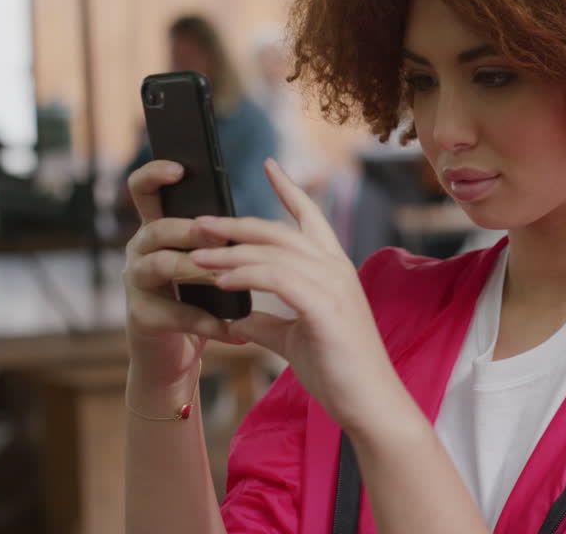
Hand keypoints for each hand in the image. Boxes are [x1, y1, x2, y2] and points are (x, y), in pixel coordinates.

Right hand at [122, 161, 238, 387]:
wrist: (177, 352)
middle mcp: (141, 250)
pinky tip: (236, 331)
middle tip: (218, 235)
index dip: (155, 174)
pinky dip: (209, 323)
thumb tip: (256, 215)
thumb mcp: (210, 260)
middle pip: (157, 228)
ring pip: (160, 265)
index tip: (180, 168)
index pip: (144, 191)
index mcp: (159, 229)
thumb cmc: (201, 298)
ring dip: (197, 270)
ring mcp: (136, 284)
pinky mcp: (142, 318)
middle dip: (189, 229)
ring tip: (226, 278)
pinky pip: (175, 314)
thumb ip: (220, 237)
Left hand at [190, 160, 401, 435]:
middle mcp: (335, 269)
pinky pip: (278, 278)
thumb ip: (267, 322)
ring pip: (275, 252)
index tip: (269, 165)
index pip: (310, 217)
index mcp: (333, 270)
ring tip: (197, 255)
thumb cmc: (338, 370)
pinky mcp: (325, 306)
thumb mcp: (293, 340)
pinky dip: (247, 275)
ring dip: (231, 251)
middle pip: (280, 230)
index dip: (289, 189)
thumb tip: (237, 317)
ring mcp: (333, 285)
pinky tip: (222, 280)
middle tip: (201, 220)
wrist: (368, 401)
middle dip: (237, 223)